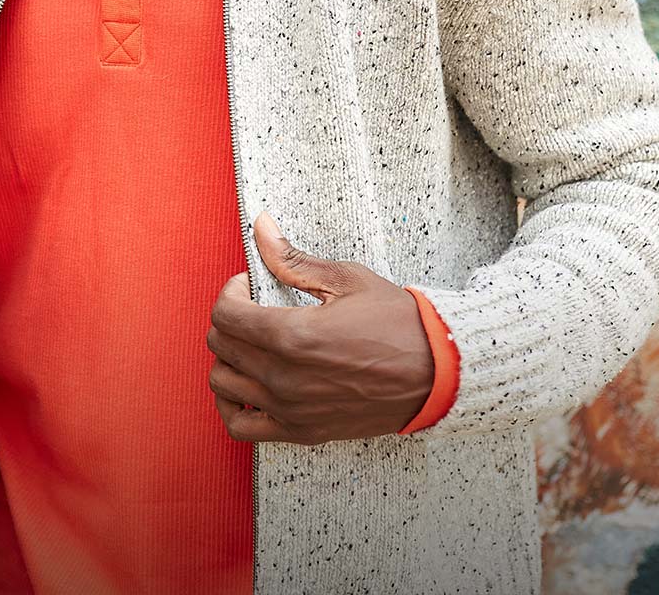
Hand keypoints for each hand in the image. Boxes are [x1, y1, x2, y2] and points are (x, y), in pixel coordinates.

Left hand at [207, 212, 433, 443]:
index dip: (231, 291)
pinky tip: (245, 384)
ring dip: (228, 356)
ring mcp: (290, 409)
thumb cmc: (397, 323)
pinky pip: (240, 426)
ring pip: (222, 382)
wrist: (437, 372)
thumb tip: (261, 227)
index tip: (248, 285)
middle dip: (230, 317)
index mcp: (292, 335)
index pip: (225, 313)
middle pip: (220, 344)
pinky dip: (230, 404)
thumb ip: (292, 258)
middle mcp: (284, 377)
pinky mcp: (301, 431)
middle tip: (253, 306)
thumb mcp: (345, 279)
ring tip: (252, 341)